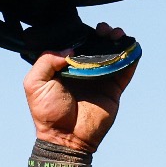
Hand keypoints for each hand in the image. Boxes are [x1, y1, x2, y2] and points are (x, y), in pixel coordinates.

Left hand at [24, 22, 137, 152]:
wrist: (65, 138)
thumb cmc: (47, 113)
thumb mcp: (34, 83)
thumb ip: (46, 60)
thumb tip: (70, 49)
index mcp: (65, 67)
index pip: (77, 44)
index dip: (82, 33)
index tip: (86, 28)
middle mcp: (84, 70)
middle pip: (97, 45)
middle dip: (102, 32)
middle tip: (103, 29)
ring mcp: (101, 79)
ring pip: (113, 54)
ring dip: (117, 40)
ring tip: (116, 34)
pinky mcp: (114, 90)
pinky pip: (126, 70)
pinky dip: (131, 56)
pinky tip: (130, 46)